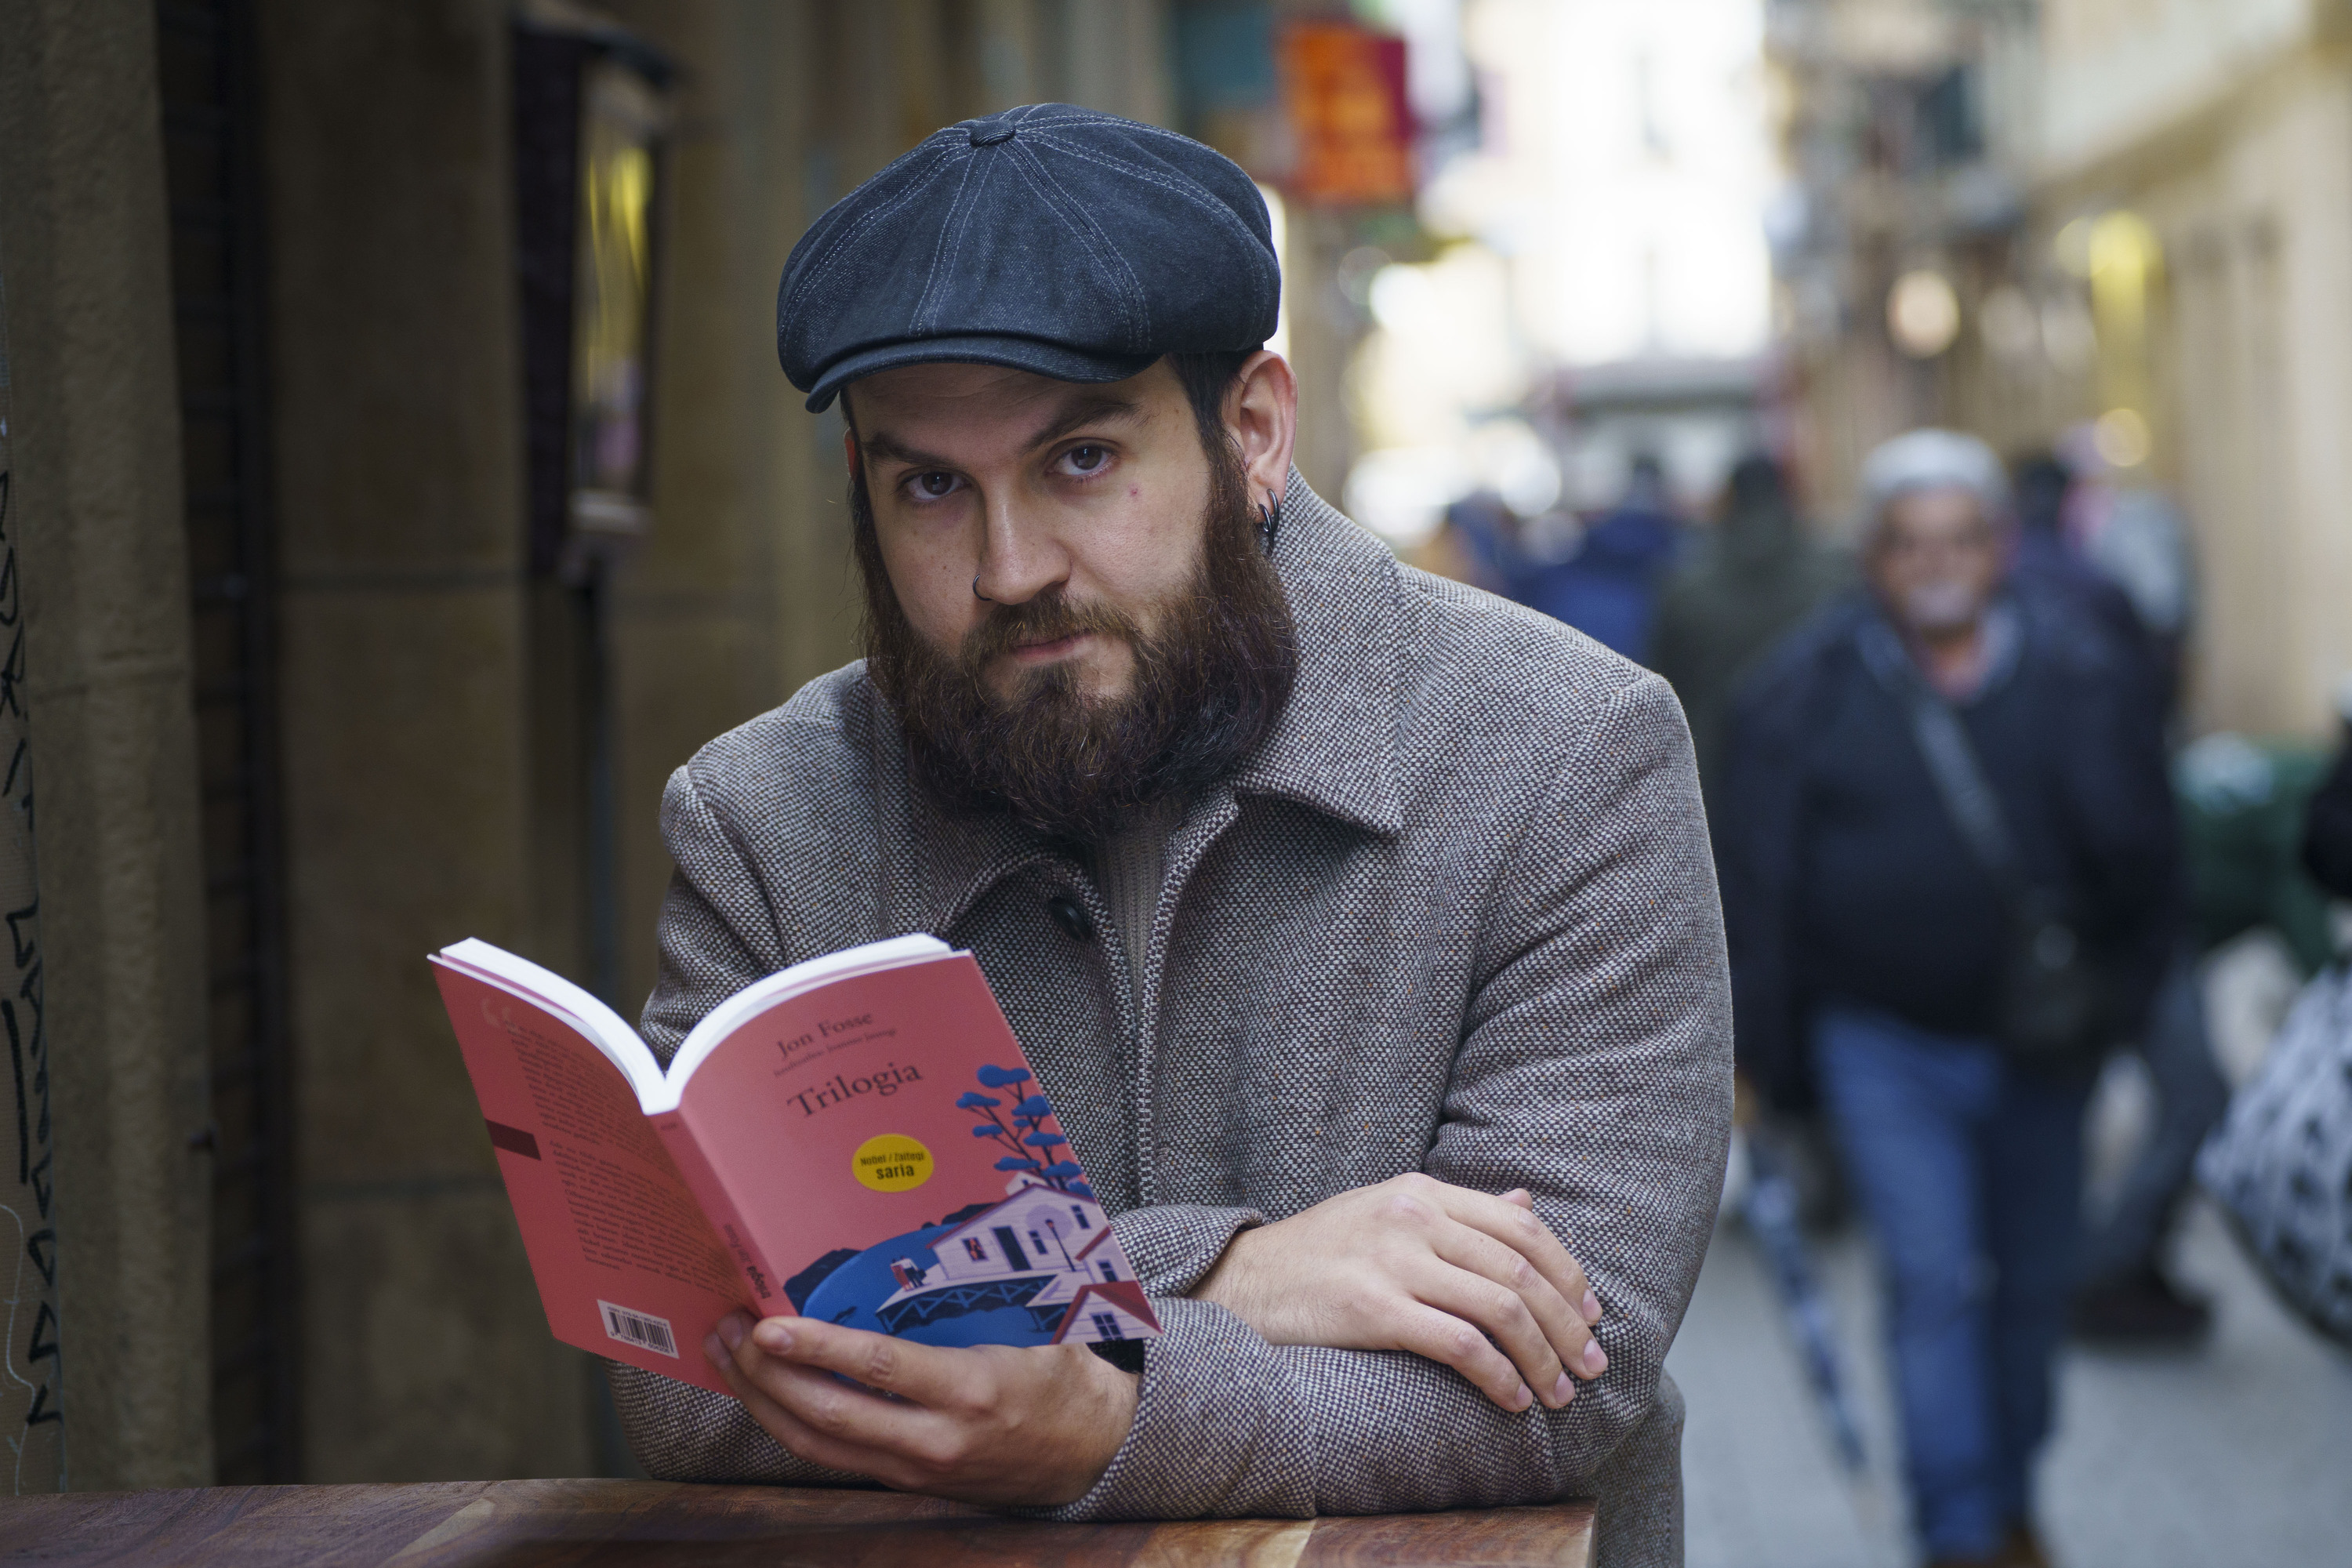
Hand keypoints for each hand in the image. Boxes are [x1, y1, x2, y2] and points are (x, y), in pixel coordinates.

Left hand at [703, 1311, 1137, 1506]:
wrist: (1091, 1452)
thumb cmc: (1062, 1373)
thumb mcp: (1041, 1323)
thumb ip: (995, 1283)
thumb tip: (961, 1209)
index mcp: (971, 1390)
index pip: (879, 1369)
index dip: (819, 1347)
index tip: (771, 1323)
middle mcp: (936, 1440)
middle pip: (829, 1415)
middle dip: (768, 1374)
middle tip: (729, 1330)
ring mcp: (915, 1469)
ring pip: (817, 1445)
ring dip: (762, 1401)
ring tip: (726, 1356)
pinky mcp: (904, 1481)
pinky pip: (831, 1456)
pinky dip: (787, 1423)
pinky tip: (762, 1392)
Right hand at [1190, 1172, 1604, 1412]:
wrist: (1243, 1280)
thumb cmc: (1320, 1253)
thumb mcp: (1388, 1210)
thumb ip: (1458, 1210)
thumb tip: (1527, 1203)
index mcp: (1422, 1191)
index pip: (1522, 1227)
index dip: (1569, 1273)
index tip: (1593, 1314)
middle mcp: (1413, 1218)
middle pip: (1520, 1271)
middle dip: (1568, 1325)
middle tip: (1592, 1366)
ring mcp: (1392, 1261)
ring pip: (1499, 1308)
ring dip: (1542, 1358)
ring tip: (1558, 1394)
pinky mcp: (1373, 1308)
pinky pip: (1459, 1344)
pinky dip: (1497, 1376)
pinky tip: (1511, 1399)